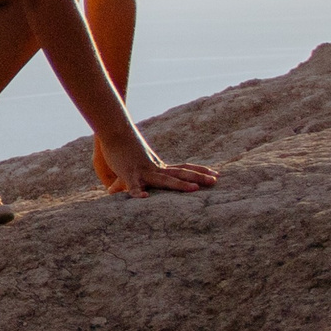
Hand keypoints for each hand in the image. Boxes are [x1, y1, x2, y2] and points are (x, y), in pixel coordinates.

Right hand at [99, 141, 218, 197]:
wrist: (115, 132)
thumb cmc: (122, 149)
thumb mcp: (131, 165)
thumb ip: (128, 179)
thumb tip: (116, 188)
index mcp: (158, 166)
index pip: (183, 167)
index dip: (199, 171)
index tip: (215, 173)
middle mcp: (155, 168)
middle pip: (181, 173)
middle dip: (199, 177)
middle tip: (215, 181)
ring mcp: (143, 171)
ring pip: (164, 179)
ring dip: (180, 185)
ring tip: (195, 189)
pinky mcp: (129, 174)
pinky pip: (133, 186)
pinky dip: (138, 192)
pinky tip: (145, 198)